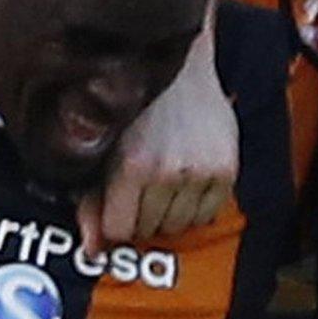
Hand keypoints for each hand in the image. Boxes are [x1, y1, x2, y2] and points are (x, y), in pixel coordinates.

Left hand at [76, 38, 237, 253]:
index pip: (119, 230)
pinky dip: (194, 206)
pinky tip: (184, 179)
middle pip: (148, 230)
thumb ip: (91, 201)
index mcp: (132, 165)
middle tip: (138, 183)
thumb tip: (93, 252)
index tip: (115, 199)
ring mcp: (202, 171)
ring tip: (161, 179)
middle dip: (138, 214)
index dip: (113, 219)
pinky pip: (207, 215)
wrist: (178, 67)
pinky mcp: (226, 168)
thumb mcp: (101, 149)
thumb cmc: (132, 107)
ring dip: (166, 211)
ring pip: (179, 226)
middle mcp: (170, 171)